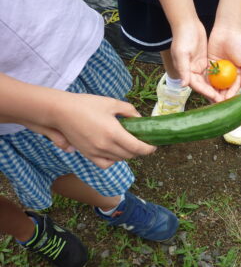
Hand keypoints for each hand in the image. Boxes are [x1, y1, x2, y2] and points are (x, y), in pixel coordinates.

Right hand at [26, 93, 156, 168]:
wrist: (60, 111)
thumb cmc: (87, 104)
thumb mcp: (112, 103)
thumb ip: (129, 111)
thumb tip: (140, 119)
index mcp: (114, 133)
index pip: (138, 148)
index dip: (149, 148)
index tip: (154, 145)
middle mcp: (105, 146)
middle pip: (130, 155)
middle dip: (140, 150)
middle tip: (143, 141)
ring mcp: (95, 152)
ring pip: (119, 160)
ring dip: (127, 154)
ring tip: (129, 144)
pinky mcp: (87, 154)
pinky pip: (105, 163)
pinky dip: (113, 160)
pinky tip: (114, 151)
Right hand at [170, 20, 221, 101]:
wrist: (187, 24)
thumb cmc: (182, 38)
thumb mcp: (182, 54)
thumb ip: (183, 69)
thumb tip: (184, 85)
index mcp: (186, 72)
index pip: (197, 86)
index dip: (207, 93)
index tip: (216, 98)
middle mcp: (192, 72)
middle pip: (204, 86)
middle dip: (214, 94)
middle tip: (225, 101)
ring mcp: (199, 67)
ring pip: (210, 81)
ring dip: (217, 88)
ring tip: (228, 95)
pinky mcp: (205, 61)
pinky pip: (213, 72)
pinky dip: (219, 78)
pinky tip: (228, 82)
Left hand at [208, 26, 240, 100]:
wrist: (228, 31)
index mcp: (238, 74)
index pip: (234, 87)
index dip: (230, 94)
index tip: (227, 100)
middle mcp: (228, 73)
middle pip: (224, 87)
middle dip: (221, 95)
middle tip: (217, 102)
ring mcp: (219, 69)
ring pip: (215, 83)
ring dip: (213, 91)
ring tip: (210, 98)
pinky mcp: (210, 64)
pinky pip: (208, 74)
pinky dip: (206, 81)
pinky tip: (203, 88)